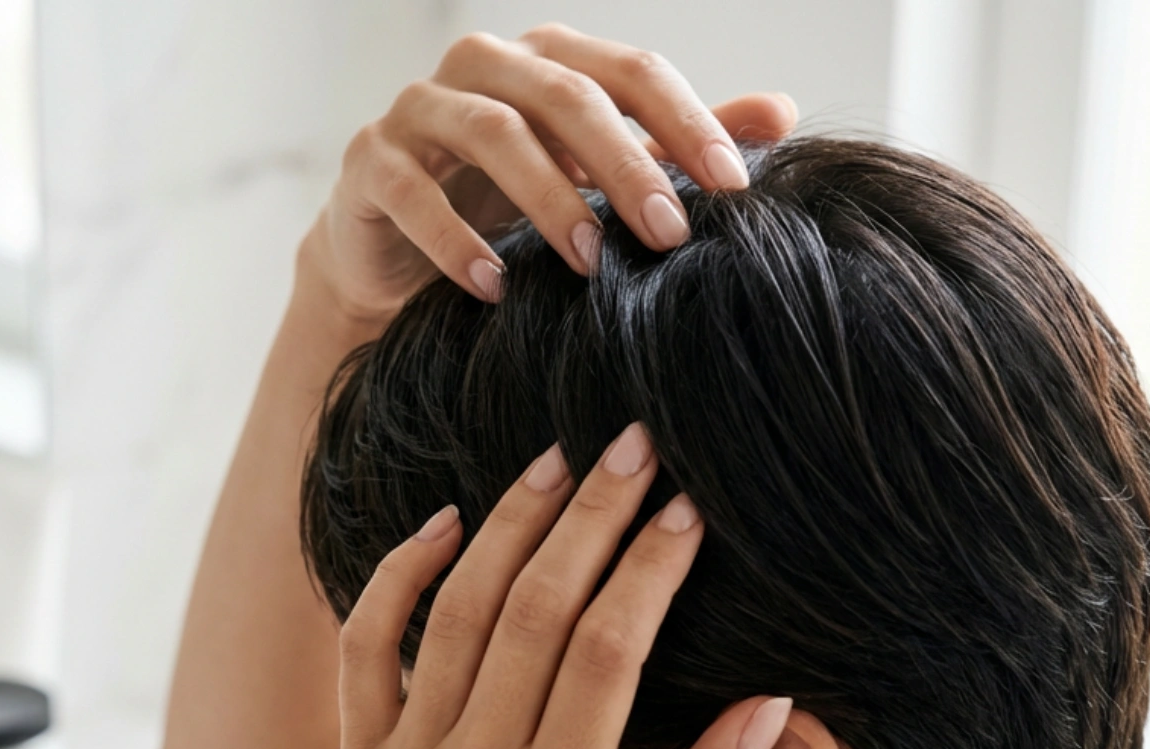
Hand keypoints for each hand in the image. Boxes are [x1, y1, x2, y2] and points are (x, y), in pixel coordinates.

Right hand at [303, 26, 796, 322]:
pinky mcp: (368, 161)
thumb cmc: (506, 209)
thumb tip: (780, 113)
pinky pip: (412, 190)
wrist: (394, 258)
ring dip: (548, 197)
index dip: (686, 123)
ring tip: (589, 261)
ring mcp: (419, 108)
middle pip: (565, 94)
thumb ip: (675, 145)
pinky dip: (455, 239)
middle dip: (624, 164)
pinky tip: (494, 287)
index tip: (735, 189)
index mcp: (549, 60)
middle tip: (669, 234)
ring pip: (493, 132)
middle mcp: (484, 66)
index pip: (630, 72)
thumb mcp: (597, 178)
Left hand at [321, 424, 792, 748]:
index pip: (608, 651)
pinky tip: (441, 523)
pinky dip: (398, 576)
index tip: (688, 508)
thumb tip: (767, 703)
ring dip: (508, 523)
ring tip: (559, 459)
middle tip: (634, 441)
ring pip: (455, 609)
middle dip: (592, 514)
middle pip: (535, 606)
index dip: (650, 568)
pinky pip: (366, 645)